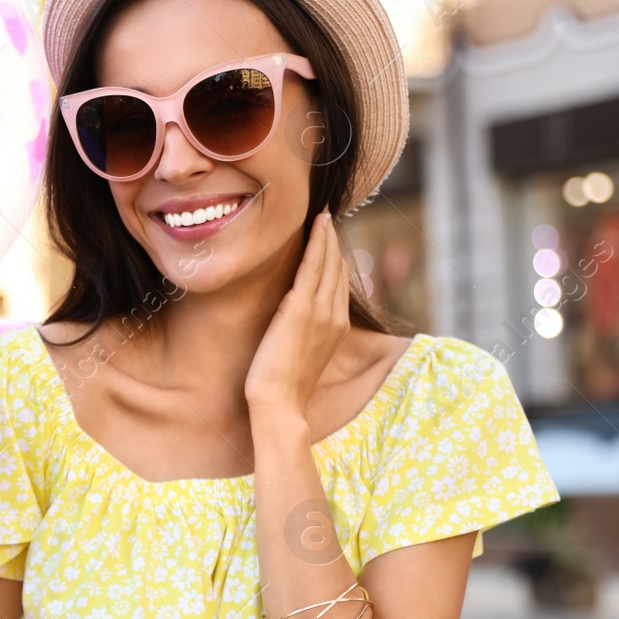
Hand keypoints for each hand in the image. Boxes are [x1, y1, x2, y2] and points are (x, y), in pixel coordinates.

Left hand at [245, 210, 349, 420]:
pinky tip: (316, 226)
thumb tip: (298, 312)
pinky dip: (316, 244)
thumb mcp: (303, 352)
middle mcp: (335, 315)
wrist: (280, 402)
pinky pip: (311, 268)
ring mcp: (320, 311)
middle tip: (325, 218)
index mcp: (337, 326)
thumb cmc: (285, 384)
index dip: (335, 259)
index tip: (328, 239)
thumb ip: (307, 329)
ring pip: (328, 263)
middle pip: (337, 269)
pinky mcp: (301, 309)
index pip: (339, 283)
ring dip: (326, 237)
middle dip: (332, 243)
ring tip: (322, 215)